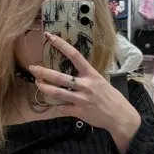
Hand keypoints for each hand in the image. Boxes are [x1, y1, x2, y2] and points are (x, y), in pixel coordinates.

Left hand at [30, 32, 140, 152]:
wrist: (120, 116)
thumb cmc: (112, 98)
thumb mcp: (102, 82)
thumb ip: (87, 79)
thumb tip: (75, 76)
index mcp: (92, 74)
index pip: (75, 55)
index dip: (61, 45)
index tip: (50, 37)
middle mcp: (85, 85)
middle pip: (60, 77)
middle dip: (44, 72)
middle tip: (33, 68)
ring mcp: (81, 99)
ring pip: (57, 93)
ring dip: (45, 88)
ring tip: (37, 84)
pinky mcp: (79, 111)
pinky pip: (63, 108)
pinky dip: (59, 107)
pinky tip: (58, 105)